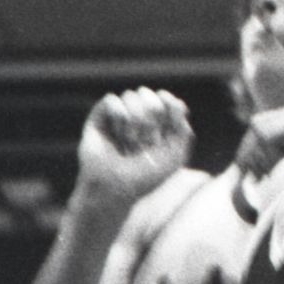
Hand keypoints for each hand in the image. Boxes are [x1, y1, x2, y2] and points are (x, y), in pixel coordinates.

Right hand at [71, 88, 191, 209]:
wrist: (114, 188)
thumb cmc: (144, 177)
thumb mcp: (174, 158)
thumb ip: (184, 133)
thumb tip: (179, 105)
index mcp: (157, 129)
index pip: (167, 102)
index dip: (170, 103)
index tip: (171, 113)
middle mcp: (137, 121)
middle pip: (149, 95)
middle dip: (151, 113)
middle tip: (148, 137)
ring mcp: (117, 119)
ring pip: (131, 95)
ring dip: (135, 117)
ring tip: (131, 139)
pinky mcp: (98, 119)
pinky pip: (111, 100)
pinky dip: (118, 114)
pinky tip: (118, 131)